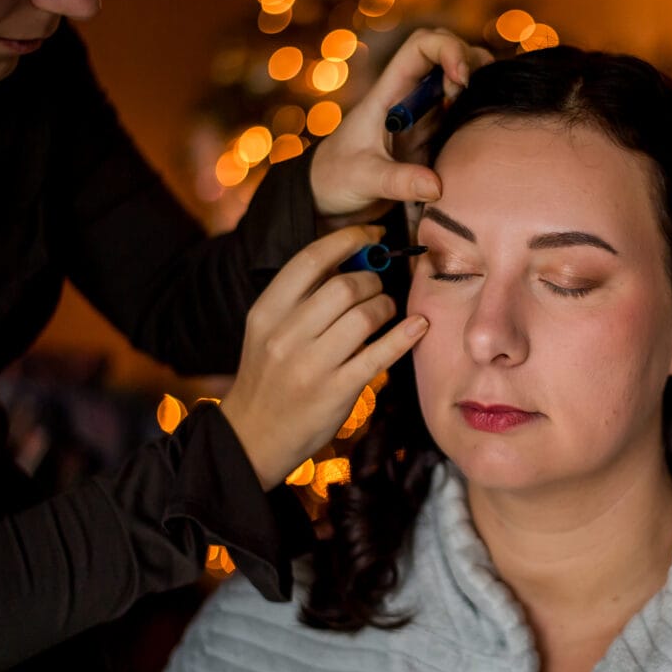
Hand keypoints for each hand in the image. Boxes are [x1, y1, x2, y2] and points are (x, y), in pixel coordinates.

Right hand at [219, 226, 428, 490]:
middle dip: (373, 280)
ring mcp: (312, 365)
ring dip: (386, 306)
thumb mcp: (266, 330)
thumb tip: (349, 259)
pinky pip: (380, 354)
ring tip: (387, 310)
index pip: (310, 259)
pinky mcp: (337, 391)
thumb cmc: (268, 377)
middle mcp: (286, 335)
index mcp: (266, 312)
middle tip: (378, 286)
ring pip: (365, 316)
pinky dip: (405, 335)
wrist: (252, 437)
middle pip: (345, 285)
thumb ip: (299, 298)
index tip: (372, 235)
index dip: (348, 239)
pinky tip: (418, 326)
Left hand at [308, 28, 492, 221]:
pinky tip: (480, 131)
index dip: (447, 50)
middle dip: (470, 63)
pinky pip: (459, 112)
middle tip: (475, 96)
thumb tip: (437, 187)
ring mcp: (422, 116)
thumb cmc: (335, 177)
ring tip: (480, 113)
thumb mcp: (363, 178)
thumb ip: (399, 182)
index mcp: (389, 92)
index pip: (421, 46)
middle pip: (446, 54)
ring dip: (477, 86)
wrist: (326, 195)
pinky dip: (475, 111)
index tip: (460, 80)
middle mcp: (408, 97)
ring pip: (457, 81)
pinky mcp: (431, 137)